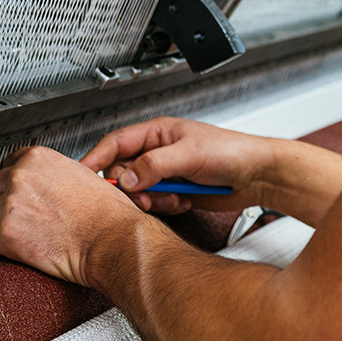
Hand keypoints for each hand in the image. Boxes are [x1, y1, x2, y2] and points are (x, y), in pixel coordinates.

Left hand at [0, 145, 136, 286]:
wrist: (110, 239)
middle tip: (25, 218)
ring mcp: (10, 205)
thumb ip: (54, 173)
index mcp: (37, 158)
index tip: (19, 194)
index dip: (14, 183)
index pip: (8, 165)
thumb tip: (45, 182)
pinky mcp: (6, 234)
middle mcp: (20, 177)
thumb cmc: (105, 213)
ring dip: (0, 225)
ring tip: (24, 234)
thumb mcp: (82, 174)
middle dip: (6, 204)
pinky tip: (14, 247)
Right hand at [80, 117, 285, 215]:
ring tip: (172, 199)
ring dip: (152, 200)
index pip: (116, 143)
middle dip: (132, 188)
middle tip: (147, 196)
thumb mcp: (190, 154)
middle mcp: (159, 152)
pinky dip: (166, 207)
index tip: (83, 174)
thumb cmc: (232, 152)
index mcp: (158, 133)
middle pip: (123, 172)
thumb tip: (126, 177)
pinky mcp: (176, 192)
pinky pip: (156, 203)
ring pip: (139, 191)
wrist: (258, 176)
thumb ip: (155, 165)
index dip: (97, 158)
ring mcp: (167, 173)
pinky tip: (182, 203)